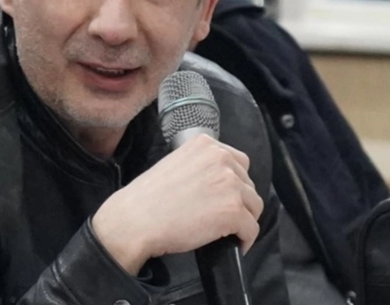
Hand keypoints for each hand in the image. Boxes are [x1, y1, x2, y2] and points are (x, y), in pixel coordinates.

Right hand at [91, 134, 263, 274]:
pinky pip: (251, 229)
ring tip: (227, 231)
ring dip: (243, 219)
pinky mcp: (233, 211)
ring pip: (254, 206)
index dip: (234, 182)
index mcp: (206, 144)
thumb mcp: (175, 163)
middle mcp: (221, 159)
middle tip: (222, 216)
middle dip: (239, 201)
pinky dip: (245, 240)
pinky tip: (234, 245)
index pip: (238, 162)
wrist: (136, 219)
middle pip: (248, 184)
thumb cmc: (148, 197)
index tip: (225, 196)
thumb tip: (217, 183)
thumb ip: (200, 165)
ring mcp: (230, 184)